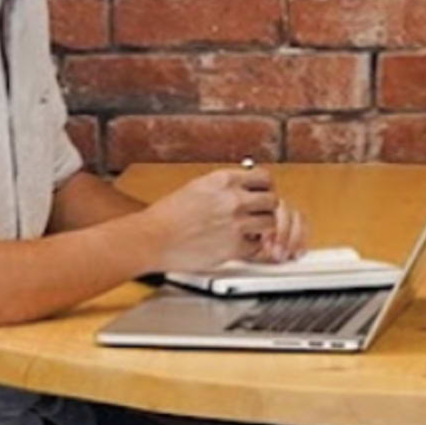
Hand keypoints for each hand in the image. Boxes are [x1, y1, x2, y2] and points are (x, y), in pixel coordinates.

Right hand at [139, 164, 285, 273]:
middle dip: (266, 208)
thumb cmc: (168, 215)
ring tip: (248, 231)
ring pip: (270, 223)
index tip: (262, 193)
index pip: (264, 177)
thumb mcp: (198, 187)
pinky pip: (257, 246)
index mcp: (224, 180)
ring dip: (262, 228)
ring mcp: (236, 223)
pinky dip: (251, 247)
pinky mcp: (234, 247)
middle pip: (272, 199)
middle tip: (258, 215)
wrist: (153, 238)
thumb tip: (243, 187)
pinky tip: (238, 244)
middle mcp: (233, 199)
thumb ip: (224, 186)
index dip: (266, 187)